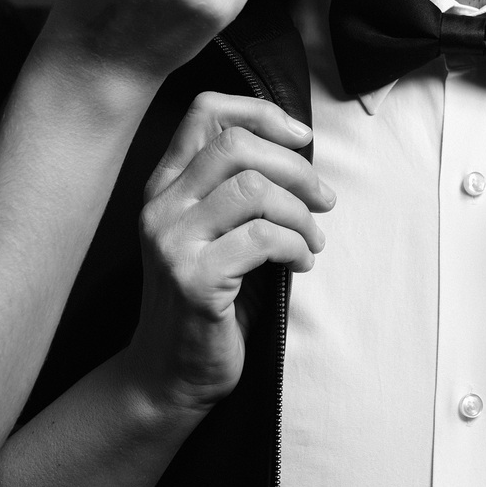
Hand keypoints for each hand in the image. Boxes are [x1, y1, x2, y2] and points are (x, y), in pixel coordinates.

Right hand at [124, 93, 333, 413]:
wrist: (169, 375)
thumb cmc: (209, 297)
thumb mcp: (216, 231)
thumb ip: (238, 187)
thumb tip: (300, 149)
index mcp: (166, 186)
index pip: (205, 112)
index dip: (260, 111)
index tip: (302, 137)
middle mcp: (161, 207)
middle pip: (236, 145)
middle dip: (296, 167)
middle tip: (324, 199)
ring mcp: (172, 243)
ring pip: (253, 189)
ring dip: (301, 213)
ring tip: (313, 240)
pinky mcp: (194, 280)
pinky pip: (263, 239)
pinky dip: (296, 246)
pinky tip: (300, 264)